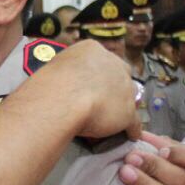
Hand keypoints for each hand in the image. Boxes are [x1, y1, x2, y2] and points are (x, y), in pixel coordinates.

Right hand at [15, 40, 141, 138]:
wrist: (61, 100)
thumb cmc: (50, 84)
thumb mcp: (56, 66)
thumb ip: (69, 71)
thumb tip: (67, 80)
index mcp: (92, 49)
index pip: (102, 60)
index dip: (98, 74)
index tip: (92, 84)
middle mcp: (113, 64)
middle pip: (121, 75)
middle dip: (115, 87)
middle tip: (104, 99)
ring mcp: (124, 87)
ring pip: (129, 97)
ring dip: (123, 106)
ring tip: (115, 119)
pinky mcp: (127, 110)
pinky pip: (134, 121)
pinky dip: (131, 129)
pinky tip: (130, 135)